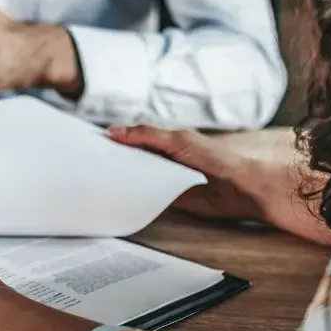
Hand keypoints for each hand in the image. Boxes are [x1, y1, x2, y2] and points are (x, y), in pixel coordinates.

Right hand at [106, 126, 267, 220]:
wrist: (240, 187)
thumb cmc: (214, 156)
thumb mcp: (177, 139)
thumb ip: (146, 134)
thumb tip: (114, 131)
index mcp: (164, 141)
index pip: (133, 139)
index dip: (114, 141)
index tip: (91, 143)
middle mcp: (163, 160)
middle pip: (133, 161)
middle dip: (115, 162)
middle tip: (91, 165)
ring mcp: (165, 180)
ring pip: (138, 180)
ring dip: (124, 182)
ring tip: (100, 182)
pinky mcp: (170, 200)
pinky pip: (148, 198)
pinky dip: (137, 198)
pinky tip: (122, 198)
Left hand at [107, 126, 330, 246]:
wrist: (250, 186)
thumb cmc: (226, 194)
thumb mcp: (187, 198)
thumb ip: (166, 193)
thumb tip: (141, 196)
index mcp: (178, 162)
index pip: (146, 155)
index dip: (126, 154)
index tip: (104, 157)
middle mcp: (177, 147)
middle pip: (140, 143)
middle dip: (117, 145)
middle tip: (90, 148)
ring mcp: (179, 141)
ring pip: (141, 136)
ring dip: (119, 138)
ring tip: (95, 142)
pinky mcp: (181, 140)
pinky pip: (150, 135)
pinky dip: (131, 134)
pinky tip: (113, 135)